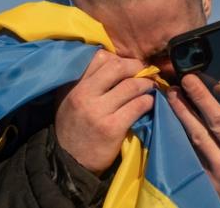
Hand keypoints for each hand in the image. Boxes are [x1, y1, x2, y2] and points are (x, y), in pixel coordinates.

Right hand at [54, 49, 154, 174]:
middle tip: (144, 72)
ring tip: (150, 86)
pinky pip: (138, 106)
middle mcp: (84, 94)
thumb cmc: (73, 127)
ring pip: (132, 86)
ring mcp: (98, 111)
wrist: (70, 162)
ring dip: (146, 84)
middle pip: (118, 66)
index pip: (100, 57)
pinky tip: (148, 103)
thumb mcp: (69, 98)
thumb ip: (85, 79)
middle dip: (136, 67)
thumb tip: (113, 61)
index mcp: (73, 84)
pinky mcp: (112, 128)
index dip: (119, 58)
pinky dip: (148, 102)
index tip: (128, 66)